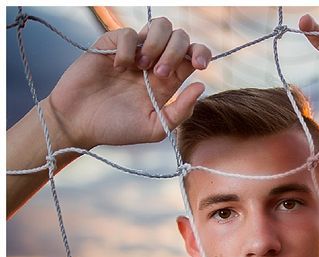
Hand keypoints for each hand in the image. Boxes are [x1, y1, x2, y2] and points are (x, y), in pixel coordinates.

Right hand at [44, 16, 211, 149]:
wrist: (79, 122)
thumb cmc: (116, 128)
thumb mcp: (154, 128)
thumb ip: (180, 111)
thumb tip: (201, 85)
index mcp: (166, 82)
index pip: (192, 57)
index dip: (200, 54)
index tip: (199, 65)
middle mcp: (153, 63)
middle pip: (179, 37)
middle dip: (177, 50)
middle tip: (161, 73)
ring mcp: (133, 52)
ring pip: (159, 26)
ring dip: (157, 43)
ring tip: (143, 67)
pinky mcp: (112, 44)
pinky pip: (129, 33)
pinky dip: (127, 48)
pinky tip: (118, 67)